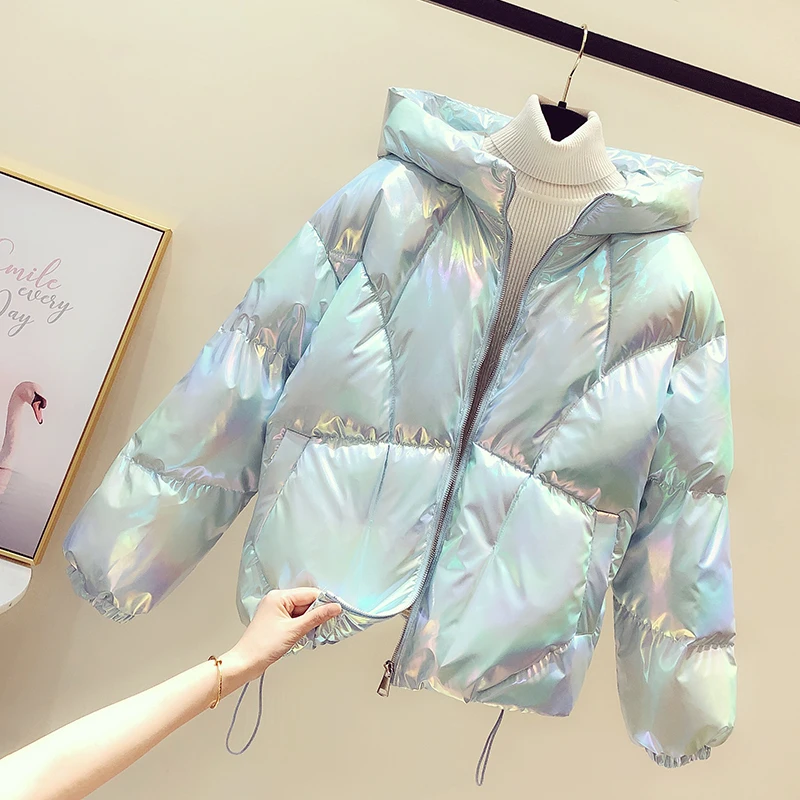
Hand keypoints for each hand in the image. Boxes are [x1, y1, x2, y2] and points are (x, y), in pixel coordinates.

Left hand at [221, 588, 341, 691]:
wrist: (245, 663)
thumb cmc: (264, 646)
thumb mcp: (294, 630)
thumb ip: (317, 617)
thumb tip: (335, 607)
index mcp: (279, 596)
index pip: (309, 593)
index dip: (324, 602)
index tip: (338, 611)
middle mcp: (277, 599)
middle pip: (306, 601)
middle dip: (317, 613)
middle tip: (328, 624)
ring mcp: (275, 610)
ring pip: (301, 610)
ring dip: (310, 621)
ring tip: (315, 632)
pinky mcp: (276, 621)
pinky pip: (295, 618)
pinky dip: (302, 625)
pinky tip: (306, 634)